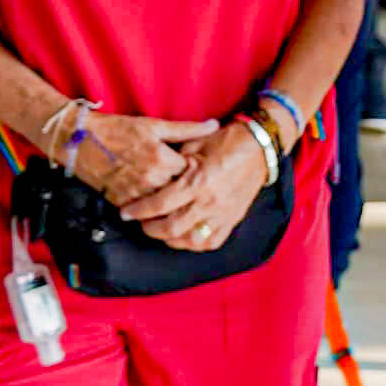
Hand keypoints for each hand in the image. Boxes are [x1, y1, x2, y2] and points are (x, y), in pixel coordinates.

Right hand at [69, 109, 212, 208]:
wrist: (80, 140)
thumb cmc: (118, 129)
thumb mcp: (154, 125)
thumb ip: (187, 129)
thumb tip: (214, 126)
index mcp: (162, 159)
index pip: (192, 173)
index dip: (196, 170)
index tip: (199, 168)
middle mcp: (151, 179)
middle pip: (179, 192)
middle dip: (184, 189)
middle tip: (189, 185)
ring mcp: (135, 193)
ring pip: (162, 205)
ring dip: (168, 201)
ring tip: (172, 194)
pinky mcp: (121, 202)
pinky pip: (142, 211)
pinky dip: (149, 207)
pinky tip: (153, 200)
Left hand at [116, 121, 271, 250]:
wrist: (260, 146)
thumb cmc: (225, 141)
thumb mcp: (194, 145)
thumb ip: (174, 162)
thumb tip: (153, 175)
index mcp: (198, 181)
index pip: (160, 204)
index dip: (139, 211)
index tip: (125, 213)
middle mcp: (210, 202)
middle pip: (172, 229)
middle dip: (151, 229)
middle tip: (142, 223)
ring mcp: (223, 214)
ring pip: (190, 240)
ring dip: (171, 239)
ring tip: (161, 230)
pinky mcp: (233, 219)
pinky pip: (211, 242)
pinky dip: (194, 244)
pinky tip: (184, 237)